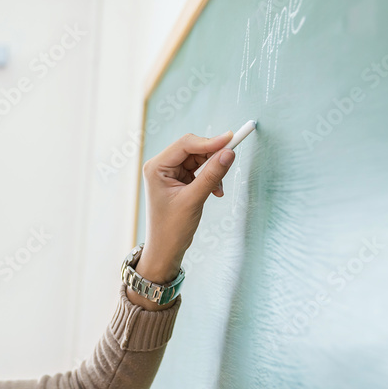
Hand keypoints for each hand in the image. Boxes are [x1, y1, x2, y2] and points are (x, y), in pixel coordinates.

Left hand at [134, 130, 236, 281]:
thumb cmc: (172, 228)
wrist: (165, 249)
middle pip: (193, 149)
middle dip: (212, 157)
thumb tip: (229, 152)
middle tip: (230, 161)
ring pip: (199, 159)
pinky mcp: (179, 180)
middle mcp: (161, 166)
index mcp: (156, 167)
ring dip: (213, 171)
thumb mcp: (194, 199)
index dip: (209, 141)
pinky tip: (216, 192)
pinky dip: (210, 178)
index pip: (186, 144)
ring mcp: (170, 173)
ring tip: (218, 190)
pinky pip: (200, 170)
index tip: (231, 139)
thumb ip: (212, 175)